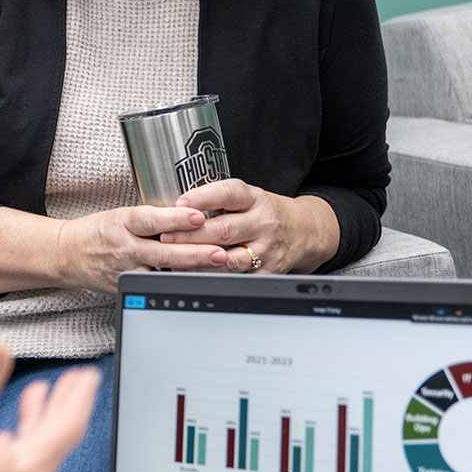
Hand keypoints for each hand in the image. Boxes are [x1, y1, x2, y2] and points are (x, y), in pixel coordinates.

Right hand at [0, 345, 100, 471]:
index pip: (68, 425)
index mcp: (24, 471)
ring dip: (40, 427)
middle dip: (63, 406)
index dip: (79, 396)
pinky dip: (21, 451)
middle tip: (71, 383)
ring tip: (36, 404)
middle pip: (57, 442)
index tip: (86, 376)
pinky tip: (3, 448)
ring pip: (39, 460)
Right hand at [56, 205, 227, 290]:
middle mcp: (124, 247)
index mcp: (122, 222)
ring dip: (191, 270)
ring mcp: (126, 269)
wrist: (68, 254)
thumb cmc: (98, 231)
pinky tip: (198, 279)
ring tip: (216, 267)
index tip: (198, 216)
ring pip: (163, 272)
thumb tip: (189, 214)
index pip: (151, 220)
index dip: (175, 219)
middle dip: (194, 252)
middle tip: (219, 251)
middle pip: (163, 251)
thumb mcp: (121, 214)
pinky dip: (177, 281)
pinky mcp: (127, 286)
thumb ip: (152, 217)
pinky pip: (156, 285)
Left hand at [159, 179, 338, 272]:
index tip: (181, 203)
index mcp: (255, 199)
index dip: (204, 198)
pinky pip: (236, 277)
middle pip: (224, 230)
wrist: (306, 231)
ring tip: (174, 259)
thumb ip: (219, 200)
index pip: (229, 193)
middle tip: (166, 236)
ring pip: (228, 259)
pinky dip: (212, 277)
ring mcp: (266, 249)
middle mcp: (263, 223)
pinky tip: (193, 274)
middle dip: (191, 235)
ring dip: (198, 260)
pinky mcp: (267, 272)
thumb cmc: (266, 212)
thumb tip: (177, 207)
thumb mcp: (249, 197)